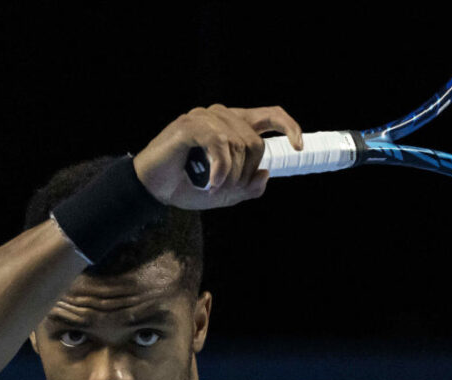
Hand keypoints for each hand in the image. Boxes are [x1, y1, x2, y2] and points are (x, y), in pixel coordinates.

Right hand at [133, 104, 303, 209]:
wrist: (153, 188)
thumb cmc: (186, 186)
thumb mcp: (225, 193)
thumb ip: (247, 187)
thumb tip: (266, 175)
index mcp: (233, 125)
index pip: (270, 115)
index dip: (289, 127)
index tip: (298, 147)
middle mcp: (221, 116)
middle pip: (255, 142)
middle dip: (246, 173)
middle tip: (227, 190)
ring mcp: (205, 117)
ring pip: (239, 144)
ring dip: (231, 175)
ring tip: (214, 188)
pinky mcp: (191, 124)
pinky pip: (220, 144)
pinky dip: (220, 169)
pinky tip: (211, 183)